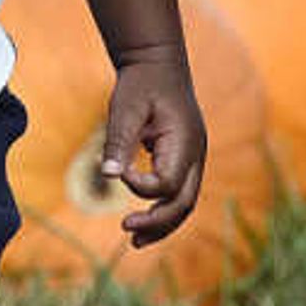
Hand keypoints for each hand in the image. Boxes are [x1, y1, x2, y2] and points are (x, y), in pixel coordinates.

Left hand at [97, 47, 205, 247]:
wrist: (157, 63)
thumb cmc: (140, 83)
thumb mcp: (125, 108)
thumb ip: (119, 141)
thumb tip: (108, 174)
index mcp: (185, 142)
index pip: (167, 183)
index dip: (140, 186)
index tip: (118, 170)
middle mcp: (196, 154)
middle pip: (183, 203)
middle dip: (157, 222)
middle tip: (126, 231)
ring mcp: (194, 158)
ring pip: (184, 203)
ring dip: (161, 225)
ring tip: (133, 242)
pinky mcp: (184, 159)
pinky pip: (178, 193)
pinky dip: (162, 210)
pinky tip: (141, 223)